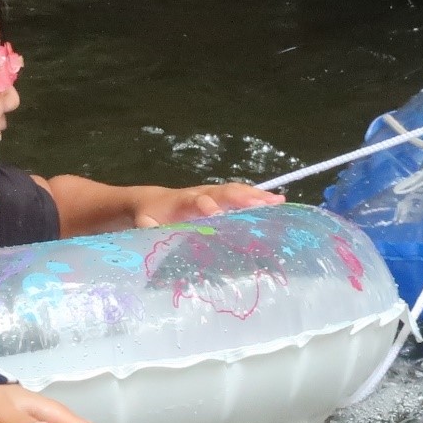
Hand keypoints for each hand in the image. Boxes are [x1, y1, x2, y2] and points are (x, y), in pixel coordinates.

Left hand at [133, 182, 282, 225]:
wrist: (153, 200)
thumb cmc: (150, 215)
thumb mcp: (143, 223)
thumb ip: (147, 227)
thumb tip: (150, 231)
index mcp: (182, 201)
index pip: (196, 202)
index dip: (207, 207)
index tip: (218, 214)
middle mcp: (201, 193)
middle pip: (224, 192)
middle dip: (242, 197)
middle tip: (263, 205)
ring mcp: (213, 193)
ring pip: (236, 191)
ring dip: (257, 195)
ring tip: (279, 201)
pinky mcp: (221, 198)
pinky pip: (241, 195)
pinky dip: (259, 197)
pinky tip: (278, 202)